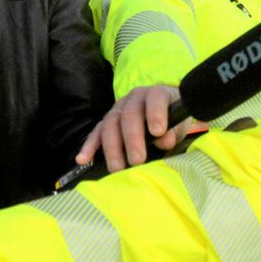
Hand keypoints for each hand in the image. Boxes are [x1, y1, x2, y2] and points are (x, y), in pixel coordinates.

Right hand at [74, 85, 199, 170]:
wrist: (165, 114)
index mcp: (155, 94)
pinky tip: (82, 159)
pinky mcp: (107, 122)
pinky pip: (96, 133)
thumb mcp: (179, 124)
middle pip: (129, 115)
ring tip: (117, 167)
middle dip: (132, 138)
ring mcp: (118, 109)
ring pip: (110, 125)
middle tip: (137, 160)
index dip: (155, 113)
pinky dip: (89, 146)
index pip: (155, 99)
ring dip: (112, 147)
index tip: (158, 132)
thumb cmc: (173, 120)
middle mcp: (134, 98)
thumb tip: (164, 140)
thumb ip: (173, 130)